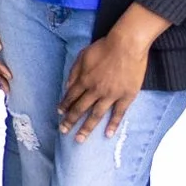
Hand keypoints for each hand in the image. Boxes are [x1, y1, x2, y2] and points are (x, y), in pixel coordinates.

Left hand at [58, 18, 156, 141]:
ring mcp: (111, 95)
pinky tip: (107, 134)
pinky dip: (113, 124)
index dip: (64, 106)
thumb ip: (74, 73)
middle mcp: (95, 90)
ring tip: (79, 139)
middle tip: (63, 131)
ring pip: (96, 115)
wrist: (126, 45)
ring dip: (86, 128)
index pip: (70, 97)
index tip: (59, 115)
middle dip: (70, 121)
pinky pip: (118, 113)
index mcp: (83, 80)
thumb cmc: (104, 48)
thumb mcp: (82, 56)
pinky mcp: (126, 96)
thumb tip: (67, 87)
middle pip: (80, 109)